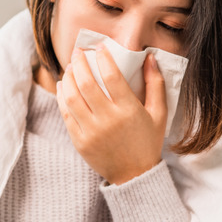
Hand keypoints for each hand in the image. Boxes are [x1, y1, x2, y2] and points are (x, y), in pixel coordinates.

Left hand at [56, 47, 166, 184]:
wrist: (134, 175)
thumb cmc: (148, 141)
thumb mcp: (159, 113)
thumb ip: (155, 84)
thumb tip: (149, 57)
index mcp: (129, 111)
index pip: (112, 76)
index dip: (103, 57)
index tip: (99, 46)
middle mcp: (108, 120)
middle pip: (87, 83)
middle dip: (79, 63)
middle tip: (78, 52)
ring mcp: (91, 131)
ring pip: (72, 97)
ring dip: (67, 78)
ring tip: (69, 67)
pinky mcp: (79, 141)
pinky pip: (66, 113)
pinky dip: (62, 96)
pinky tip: (63, 85)